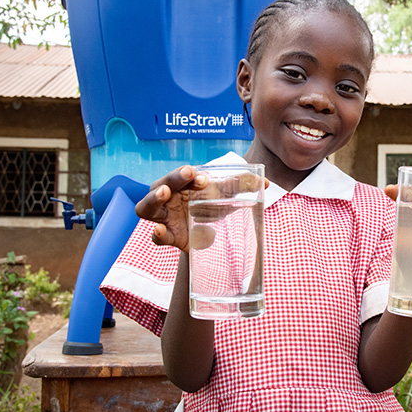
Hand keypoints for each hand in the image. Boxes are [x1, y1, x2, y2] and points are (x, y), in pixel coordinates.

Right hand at [136, 166, 267, 251]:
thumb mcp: (223, 197)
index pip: (179, 175)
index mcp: (180, 183)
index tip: (203, 177)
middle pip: (161, 184)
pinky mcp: (166, 236)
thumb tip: (265, 182)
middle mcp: (166, 197)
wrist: (206, 238)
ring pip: (146, 206)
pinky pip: (155, 235)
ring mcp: (162, 217)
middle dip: (174, 178)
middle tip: (189, 174)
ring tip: (164, 193)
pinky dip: (156, 234)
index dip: (187, 174)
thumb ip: (240, 187)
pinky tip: (160, 231)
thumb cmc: (208, 208)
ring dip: (153, 199)